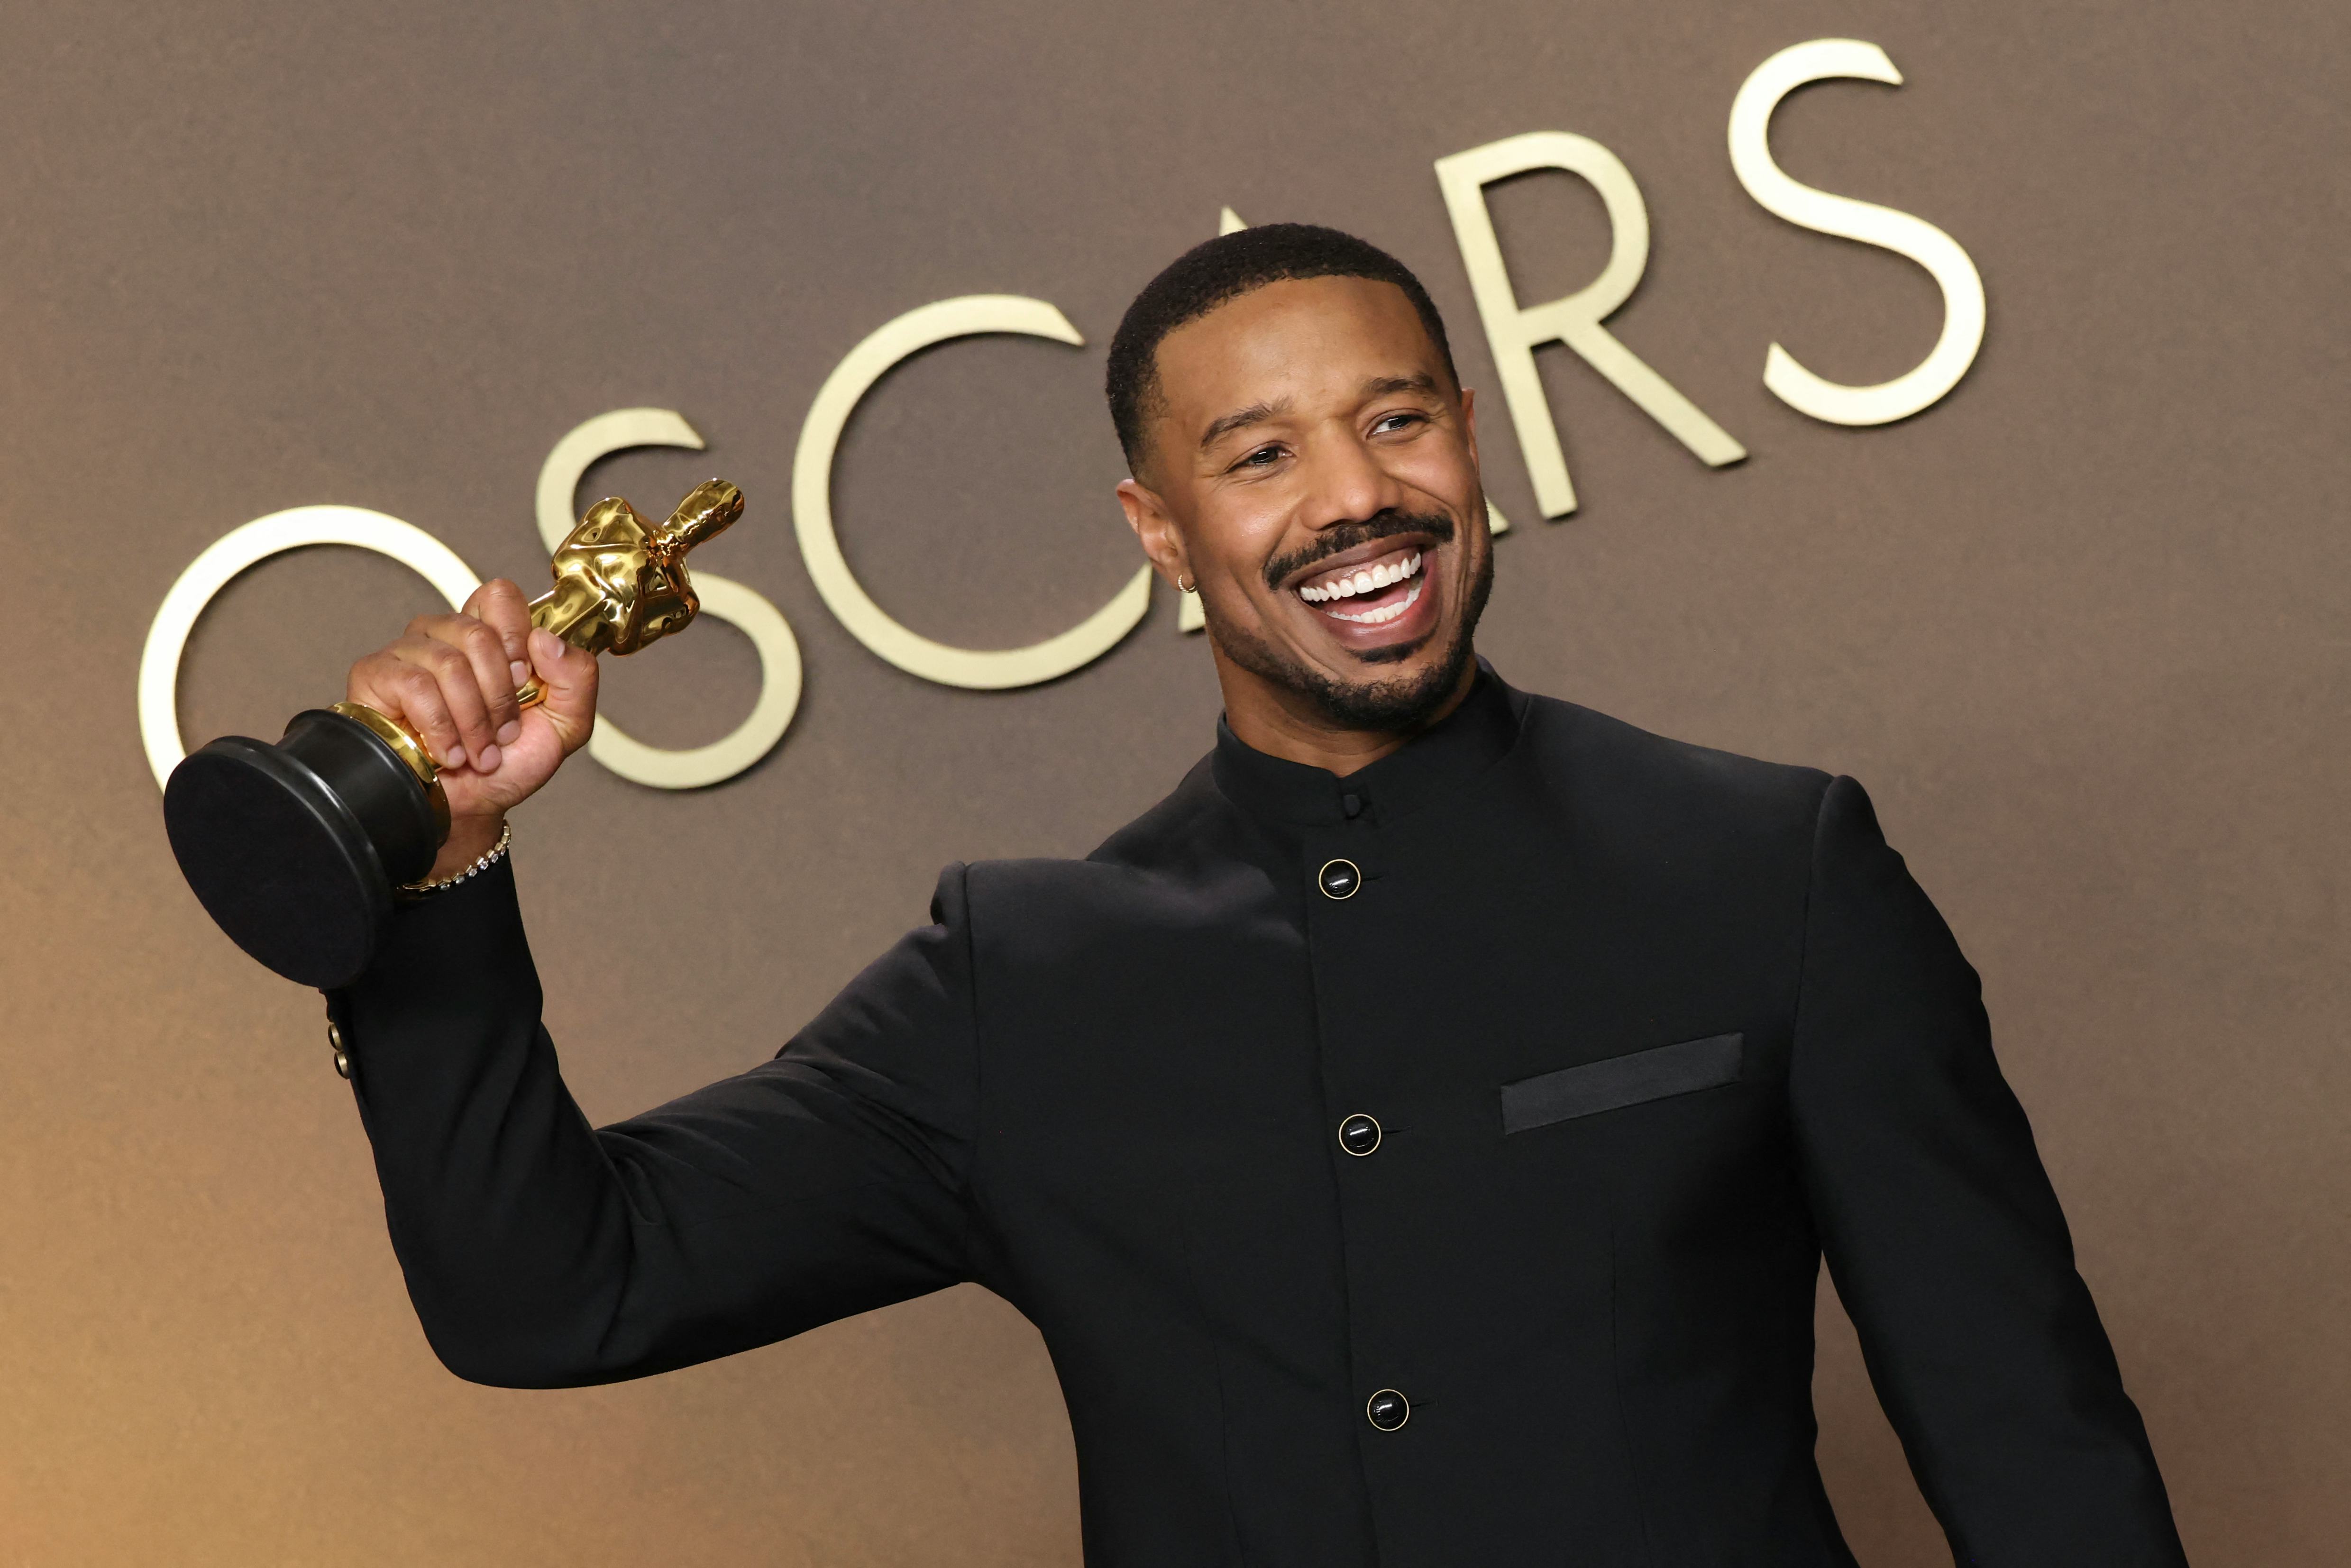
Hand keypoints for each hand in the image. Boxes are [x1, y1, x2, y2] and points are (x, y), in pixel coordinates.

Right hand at [346, 579, 598, 877]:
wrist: (469, 808)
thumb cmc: (507, 764)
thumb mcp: (565, 724)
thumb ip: (578, 678)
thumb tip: (546, 639)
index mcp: (490, 638)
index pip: (498, 596)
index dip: (516, 636)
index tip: (523, 679)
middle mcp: (446, 636)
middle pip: (477, 634)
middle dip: (499, 697)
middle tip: (501, 731)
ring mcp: (408, 652)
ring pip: (449, 663)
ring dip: (472, 721)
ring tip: (475, 749)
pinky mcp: (375, 676)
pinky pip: (414, 685)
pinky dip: (440, 728)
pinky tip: (446, 752)